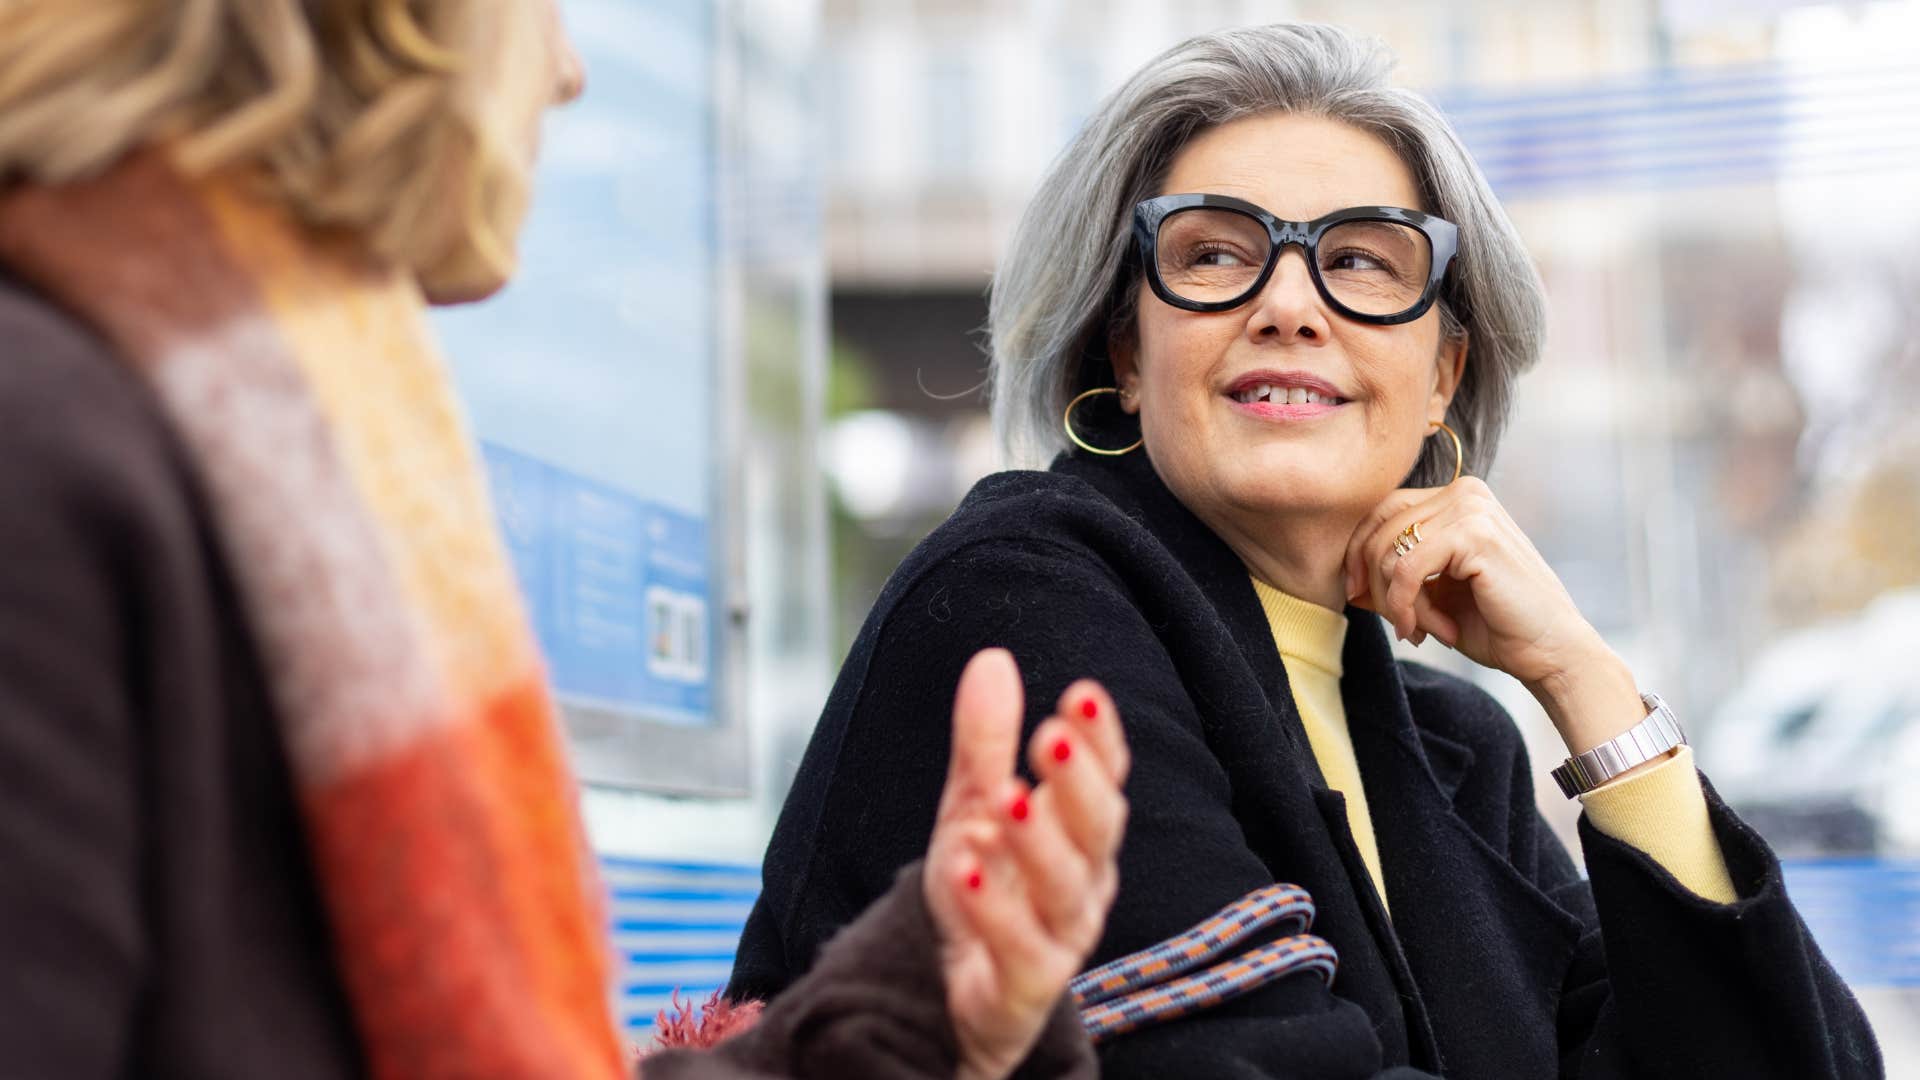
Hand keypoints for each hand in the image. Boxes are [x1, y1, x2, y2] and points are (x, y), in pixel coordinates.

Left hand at [924, 648, 1130, 1079]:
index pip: (1104, 780)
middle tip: (1051, 736)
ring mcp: (1061, 939)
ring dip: (1038, 841)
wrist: (958, 999)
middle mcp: (1083, 883)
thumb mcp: (973, 808)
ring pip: (1064, 890)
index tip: (1083, 693)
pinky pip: (1021, 952)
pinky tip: (966, 868)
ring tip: (1005, 798)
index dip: (1100, 740)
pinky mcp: (1027, 989)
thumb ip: (985, 743)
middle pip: (1098, 831)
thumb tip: (992, 658)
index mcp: (1079, 834)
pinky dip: (995, 911)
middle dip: (1079, 782)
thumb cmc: (985, 893)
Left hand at [1343, 477, 1643, 750]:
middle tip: (1396, 623)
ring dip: (1397, 602)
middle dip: (1374, 583)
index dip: (1358, 555)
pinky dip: (1408, 606)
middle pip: (1379, 527)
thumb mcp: (1430, 596)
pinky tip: (1432, 630)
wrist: (1549, 651)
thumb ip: (1391, 577)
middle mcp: (1463, 491)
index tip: (1359, 597)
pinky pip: (1407, 569)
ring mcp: (1471, 507)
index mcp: (1455, 497)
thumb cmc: (1493, 624)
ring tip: (1423, 630)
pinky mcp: (1474, 533)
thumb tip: (1345, 581)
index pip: (1381, 512)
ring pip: (1389, 551)